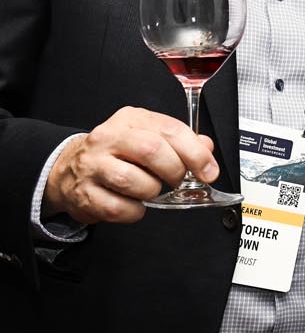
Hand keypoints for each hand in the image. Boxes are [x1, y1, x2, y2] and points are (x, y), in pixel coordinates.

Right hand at [42, 107, 217, 223]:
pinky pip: (118, 208)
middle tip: (177, 180)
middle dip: (174, 170)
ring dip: (152, 191)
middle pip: (152, 150)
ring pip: (134, 181)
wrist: (67, 169)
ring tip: (150, 190)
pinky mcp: (83, 193)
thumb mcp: (147, 136)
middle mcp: (108, 138)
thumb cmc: (116, 153)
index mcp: (131, 120)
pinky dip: (134, 212)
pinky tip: (133, 204)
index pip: (170, 130)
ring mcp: (92, 165)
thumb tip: (205, 148)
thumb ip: (179, 141)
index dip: (196, 153)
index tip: (209, 170)